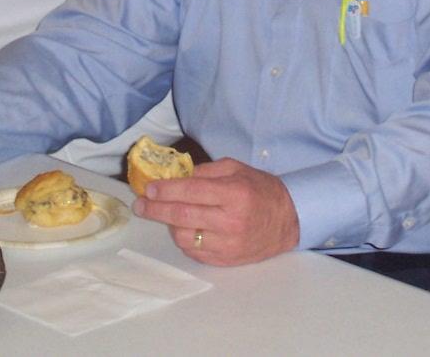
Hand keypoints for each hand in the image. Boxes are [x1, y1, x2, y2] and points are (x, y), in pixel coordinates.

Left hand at [132, 158, 299, 266]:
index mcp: (234, 193)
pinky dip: (183, 239)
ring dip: (169, 225)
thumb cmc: (261, 189)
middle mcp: (230, 220)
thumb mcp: (237, 169)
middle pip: (182, 215)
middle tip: (140, 204)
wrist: (288, 220)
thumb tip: (176, 176)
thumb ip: (206, 171)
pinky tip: (184, 228)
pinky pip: (193, 252)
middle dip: (155, 209)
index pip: (191, 192)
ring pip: (184, 237)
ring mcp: (228, 244)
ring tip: (167, 215)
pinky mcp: (226, 260)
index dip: (165, 190)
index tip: (149, 188)